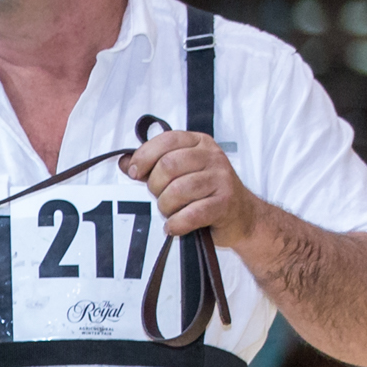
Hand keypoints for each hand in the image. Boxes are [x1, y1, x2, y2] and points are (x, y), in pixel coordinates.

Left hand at [122, 129, 259, 247]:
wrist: (241, 216)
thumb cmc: (204, 193)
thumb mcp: (180, 173)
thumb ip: (152, 166)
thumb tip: (125, 163)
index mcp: (199, 143)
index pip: (167, 140)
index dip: (145, 156)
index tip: (135, 173)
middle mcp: (213, 156)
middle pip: (169, 165)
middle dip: (156, 186)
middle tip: (160, 197)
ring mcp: (222, 179)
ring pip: (178, 190)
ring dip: (166, 207)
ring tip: (170, 212)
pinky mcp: (226, 202)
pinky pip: (192, 214)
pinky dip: (177, 223)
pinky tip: (174, 226)